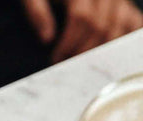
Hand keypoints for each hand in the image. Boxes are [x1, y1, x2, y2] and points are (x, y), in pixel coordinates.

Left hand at [22, 0, 142, 61]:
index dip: (68, 43)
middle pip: (99, 26)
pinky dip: (122, 41)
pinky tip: (107, 57)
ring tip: (79, 65)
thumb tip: (47, 39)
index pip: (81, 18)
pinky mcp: (125, 5)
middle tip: (67, 66)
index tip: (55, 60)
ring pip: (115, 29)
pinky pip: (133, 24)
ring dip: (97, 52)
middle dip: (81, 52)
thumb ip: (36, 12)